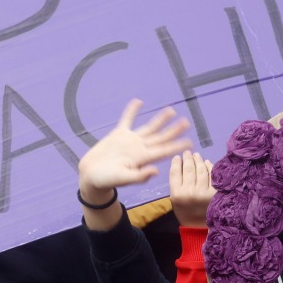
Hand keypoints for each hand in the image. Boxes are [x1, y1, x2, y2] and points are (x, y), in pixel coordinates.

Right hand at [77, 99, 191, 202]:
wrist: (91, 175)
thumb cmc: (107, 180)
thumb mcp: (123, 179)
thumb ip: (139, 176)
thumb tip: (156, 172)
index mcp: (143, 158)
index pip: (164, 150)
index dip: (177, 146)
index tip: (190, 142)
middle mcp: (140, 148)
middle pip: (161, 137)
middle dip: (173, 130)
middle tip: (187, 122)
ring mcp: (130, 140)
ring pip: (149, 127)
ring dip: (160, 119)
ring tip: (171, 111)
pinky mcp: (119, 134)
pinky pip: (127, 120)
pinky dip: (132, 110)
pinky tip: (139, 101)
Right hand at [170, 151, 214, 227]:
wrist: (199, 226)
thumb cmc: (185, 211)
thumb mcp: (174, 199)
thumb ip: (176, 183)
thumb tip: (181, 163)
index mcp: (177, 194)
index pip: (175, 172)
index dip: (177, 162)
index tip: (178, 157)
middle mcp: (190, 193)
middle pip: (189, 169)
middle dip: (188, 158)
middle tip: (188, 153)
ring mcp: (204, 193)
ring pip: (201, 170)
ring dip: (198, 160)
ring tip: (196, 156)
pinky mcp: (215, 193)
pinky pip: (212, 175)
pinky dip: (209, 167)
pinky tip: (206, 163)